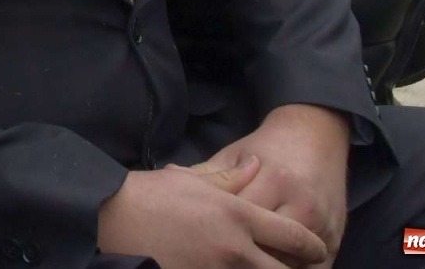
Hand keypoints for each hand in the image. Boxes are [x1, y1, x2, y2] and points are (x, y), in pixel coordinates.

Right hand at [97, 155, 329, 268]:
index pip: (293, 236)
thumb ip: (231, 177)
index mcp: (237, 215)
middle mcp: (235, 248)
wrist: (109, 219)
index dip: (311, 246)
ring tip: (267, 268)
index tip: (315, 250)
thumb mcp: (192, 179)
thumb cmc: (149, 195)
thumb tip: (256, 165)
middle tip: (300, 268)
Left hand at [201, 105, 350, 267]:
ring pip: (288, 264)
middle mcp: (300, 205)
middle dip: (241, 258)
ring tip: (241, 263)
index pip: (239, 219)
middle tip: (219, 260)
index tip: (198, 241)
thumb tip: (170, 184)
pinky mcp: (336, 238)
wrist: (316, 136)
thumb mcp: (235, 154)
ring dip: (265, 267)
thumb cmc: (268, 147)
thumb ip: (209, 177)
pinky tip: (271, 267)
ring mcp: (321, 225)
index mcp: (273, 180)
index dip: (216, 233)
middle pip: (265, 248)